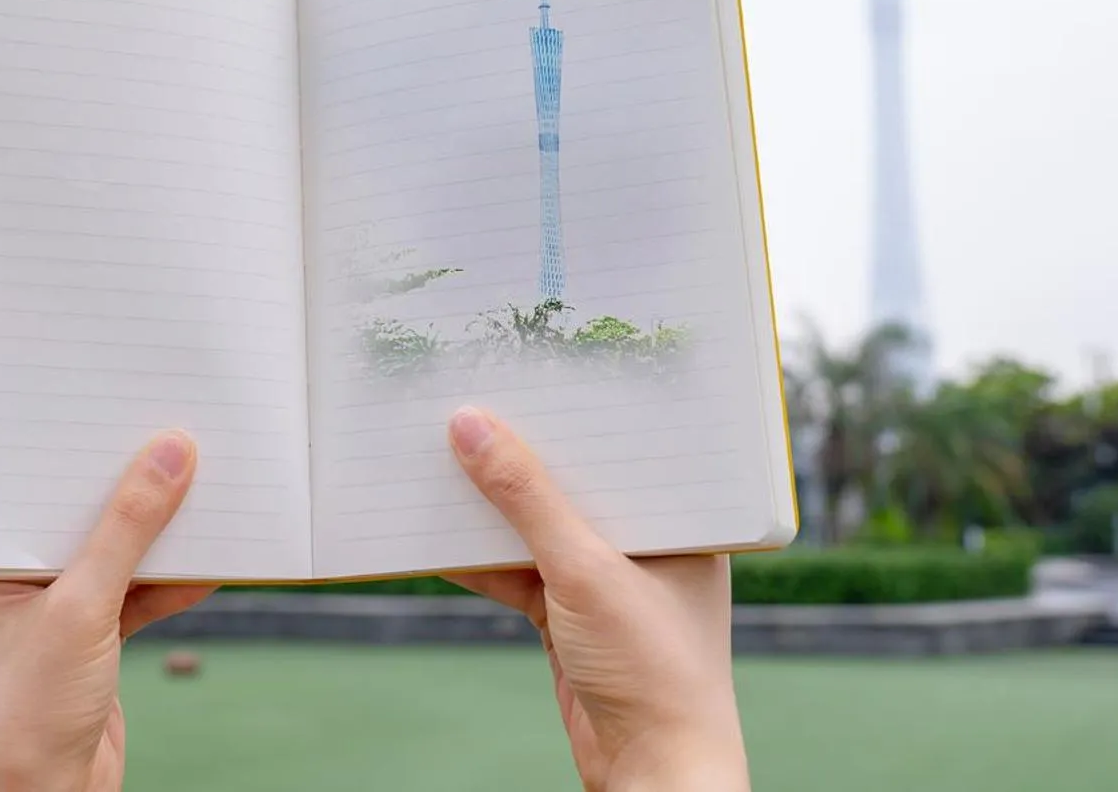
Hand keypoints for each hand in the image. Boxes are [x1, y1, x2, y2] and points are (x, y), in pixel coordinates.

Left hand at [0, 431, 211, 791]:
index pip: (18, 481)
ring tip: (202, 483)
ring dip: (153, 530)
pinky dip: (167, 579)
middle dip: (120, 480)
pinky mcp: (85, 638)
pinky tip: (210, 560)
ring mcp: (45, 609)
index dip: (62, 440)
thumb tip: (170, 455)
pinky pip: (131, 590)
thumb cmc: (22, 715)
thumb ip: (128, 530)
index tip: (106, 398)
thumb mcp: (81, 608)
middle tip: (164, 427)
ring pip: (106, 549)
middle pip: (69, 509)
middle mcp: (3, 578)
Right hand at [444, 407, 748, 791]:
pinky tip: (435, 536)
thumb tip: (470, 425)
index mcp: (682, 516)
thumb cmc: (653, 669)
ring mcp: (607, 582)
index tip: (526, 366)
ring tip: (437, 457)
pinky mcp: (571, 618)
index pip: (625, 444)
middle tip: (470, 399)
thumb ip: (525, 497)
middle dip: (521, 452)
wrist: (651, 771)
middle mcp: (648, 542)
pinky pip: (519, 573)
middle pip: (575, 482)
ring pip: (539, 528)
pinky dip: (480, 559)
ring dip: (491, 508)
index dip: (577, 407)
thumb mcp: (584, 569)